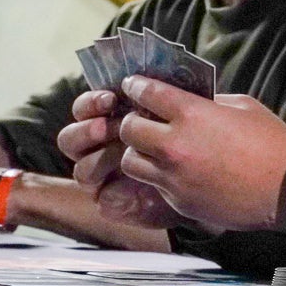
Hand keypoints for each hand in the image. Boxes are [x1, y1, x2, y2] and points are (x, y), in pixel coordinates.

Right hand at [60, 88, 187, 230]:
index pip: (87, 108)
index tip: (111, 97)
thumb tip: (155, 82)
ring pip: (82, 169)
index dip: (92, 101)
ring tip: (124, 152)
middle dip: (86, 130)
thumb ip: (167, 97)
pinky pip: (104, 198)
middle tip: (106, 126)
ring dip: (100, 159)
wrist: (215, 179)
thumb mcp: (188, 113)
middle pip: (70, 138)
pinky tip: (135, 184)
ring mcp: (105, 178)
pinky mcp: (115, 203)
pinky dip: (116, 190)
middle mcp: (102, 148)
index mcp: (113, 120)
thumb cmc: (198, 141)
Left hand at [112, 77, 285, 231]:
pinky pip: (153, 184)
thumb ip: (212, 102)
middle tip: (143, 120)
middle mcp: (176, 144)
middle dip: (132, 121)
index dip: (136, 86)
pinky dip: (159, 175)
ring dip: (138, 152)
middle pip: (128, 128)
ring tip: (153, 150)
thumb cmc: (273, 144)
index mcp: (194, 114)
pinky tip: (177, 171)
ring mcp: (173, 175)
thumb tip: (192, 102)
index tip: (133, 85)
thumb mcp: (245, 107)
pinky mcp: (177, 201)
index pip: (148, 93)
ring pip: (130, 161)